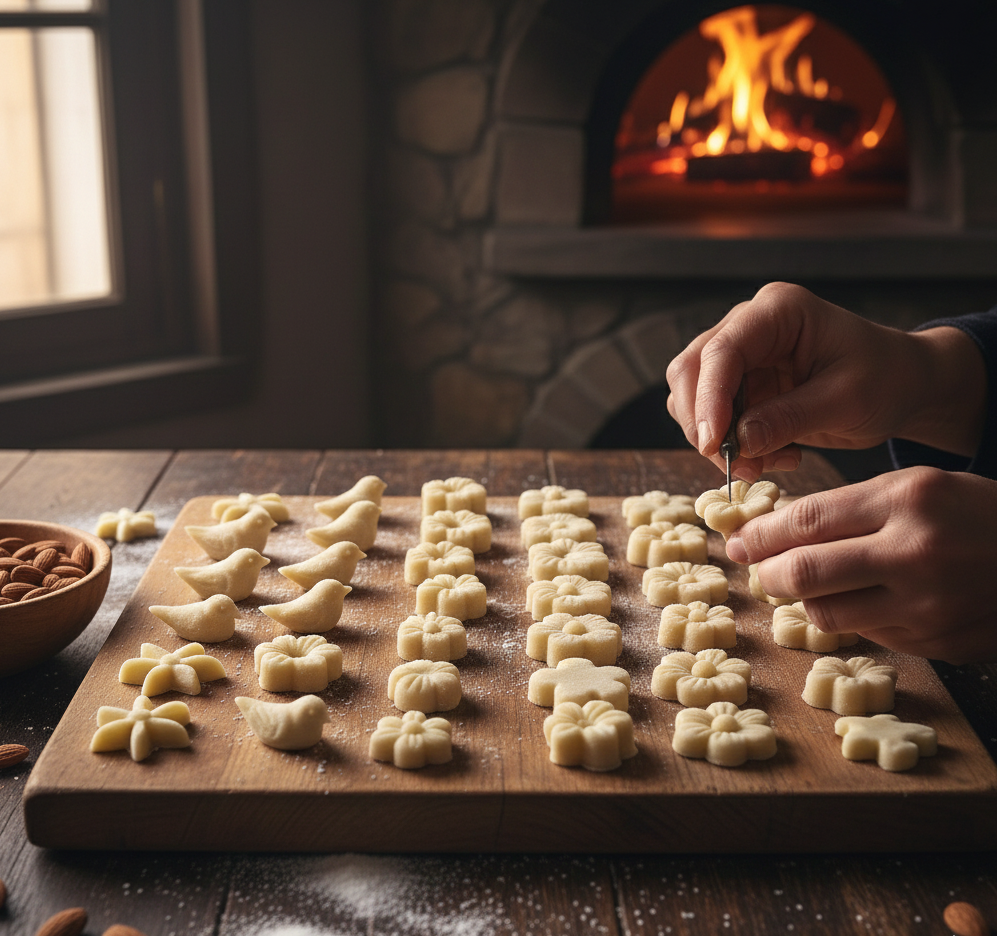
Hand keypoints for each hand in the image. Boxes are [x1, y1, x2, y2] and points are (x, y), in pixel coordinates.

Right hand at [665, 282, 984, 480]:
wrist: (902, 385)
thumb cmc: (887, 379)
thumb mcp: (847, 400)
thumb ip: (791, 418)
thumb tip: (740, 442)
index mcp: (778, 311)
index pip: (722, 351)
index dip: (710, 400)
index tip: (713, 445)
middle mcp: (748, 326)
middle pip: (691, 371)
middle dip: (705, 423)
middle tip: (736, 465)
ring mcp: (739, 355)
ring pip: (691, 396)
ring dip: (716, 439)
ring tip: (765, 463)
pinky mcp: (738, 385)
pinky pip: (710, 417)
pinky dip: (729, 445)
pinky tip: (769, 455)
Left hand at [726, 466, 996, 663]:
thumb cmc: (972, 514)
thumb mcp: (915, 488)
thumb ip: (847, 509)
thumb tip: (773, 532)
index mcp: (907, 501)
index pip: (806, 521)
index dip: (760, 534)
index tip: (738, 540)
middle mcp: (915, 554)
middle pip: (807, 573)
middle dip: (769, 573)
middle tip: (760, 568)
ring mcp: (927, 606)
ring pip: (827, 614)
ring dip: (806, 601)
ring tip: (809, 584)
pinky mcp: (937, 642)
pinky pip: (867, 635)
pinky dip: (852, 617)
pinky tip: (862, 600)